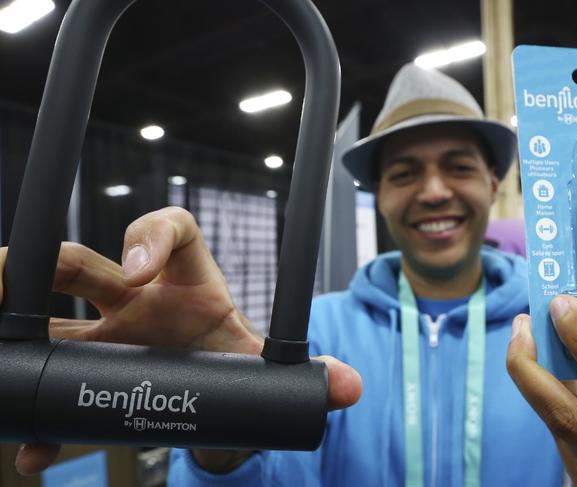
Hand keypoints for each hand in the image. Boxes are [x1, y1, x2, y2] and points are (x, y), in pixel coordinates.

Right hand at [8, 207, 361, 473]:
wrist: (212, 397)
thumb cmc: (234, 362)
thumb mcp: (265, 365)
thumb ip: (307, 375)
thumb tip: (351, 387)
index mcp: (189, 281)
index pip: (172, 228)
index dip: (151, 233)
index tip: (137, 269)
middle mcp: (137, 298)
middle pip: (84, 263)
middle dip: (48, 263)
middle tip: (12, 270)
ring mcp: (105, 336)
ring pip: (49, 318)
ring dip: (16, 326)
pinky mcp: (90, 378)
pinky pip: (56, 389)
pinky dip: (42, 419)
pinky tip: (33, 447)